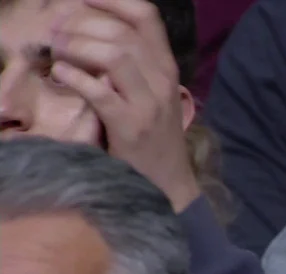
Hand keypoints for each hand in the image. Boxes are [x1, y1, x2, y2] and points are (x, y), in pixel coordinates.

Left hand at [48, 0, 199, 211]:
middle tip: (57, 31)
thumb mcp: (153, 95)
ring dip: (78, 47)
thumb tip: (93, 37)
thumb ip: (135, 66)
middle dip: (83, 25)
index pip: (147, 16)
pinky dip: (75, 77)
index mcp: (167, 67)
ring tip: (56, 50)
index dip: (113, 0)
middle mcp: (162, 80)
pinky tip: (61, 74)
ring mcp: (149, 104)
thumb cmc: (153, 137)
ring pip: (115, 55)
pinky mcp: (131, 127)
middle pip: (123, 33)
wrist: (168, 181)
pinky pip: (100, 91)